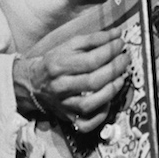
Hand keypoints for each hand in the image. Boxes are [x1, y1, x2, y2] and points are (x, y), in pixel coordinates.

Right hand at [14, 27, 129, 132]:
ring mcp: (64, 104)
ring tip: (121, 78)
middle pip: (93, 81)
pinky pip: (86, 123)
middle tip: (125, 59)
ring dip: (111, 91)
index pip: (90, 60)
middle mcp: (60, 86)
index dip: (110, 52)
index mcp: (59, 65)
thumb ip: (94, 39)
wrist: (33, 83)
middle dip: (115, 69)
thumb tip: (117, 33)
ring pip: (90, 103)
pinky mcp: (68, 118)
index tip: (121, 44)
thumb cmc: (55, 61)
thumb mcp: (69, 45)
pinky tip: (108, 100)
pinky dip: (100, 114)